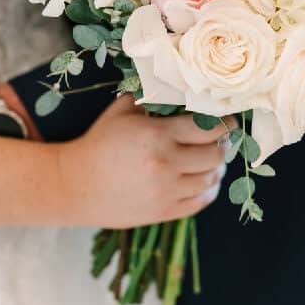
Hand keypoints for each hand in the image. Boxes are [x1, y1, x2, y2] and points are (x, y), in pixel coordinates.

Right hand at [58, 97, 234, 227]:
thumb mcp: (122, 111)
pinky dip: (209, 190)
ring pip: (211, 179)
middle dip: (223, 145)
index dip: (224, 124)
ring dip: (217, 168)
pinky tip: (205, 181)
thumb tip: (179, 92)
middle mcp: (166, 163)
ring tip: (214, 160)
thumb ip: (151, 100)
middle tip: (222, 140)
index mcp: (157, 135)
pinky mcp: (163, 212)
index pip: (207, 129)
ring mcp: (166, 191)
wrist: (75, 185)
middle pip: (215, 155)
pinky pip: (200, 202)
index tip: (228, 121)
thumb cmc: (99, 143)